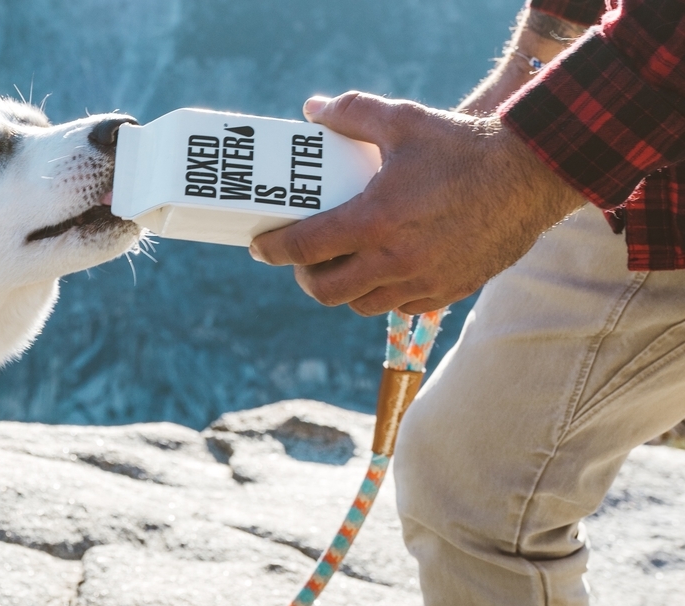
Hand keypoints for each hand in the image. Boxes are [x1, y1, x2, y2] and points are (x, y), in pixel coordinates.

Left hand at [248, 93, 583, 315]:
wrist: (532, 175)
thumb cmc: (464, 147)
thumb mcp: (404, 121)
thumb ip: (353, 113)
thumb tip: (312, 110)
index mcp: (377, 220)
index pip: (306, 248)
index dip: (274, 250)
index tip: (260, 247)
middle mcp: (395, 260)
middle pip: (326, 291)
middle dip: (305, 277)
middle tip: (303, 259)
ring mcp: (422, 281)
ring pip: (361, 304)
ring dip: (343, 289)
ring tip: (342, 265)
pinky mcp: (447, 291)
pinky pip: (399, 307)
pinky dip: (382, 294)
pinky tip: (382, 271)